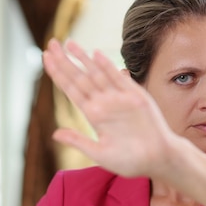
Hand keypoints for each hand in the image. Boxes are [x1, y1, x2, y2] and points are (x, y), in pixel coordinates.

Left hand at [42, 38, 176, 177]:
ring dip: (83, 59)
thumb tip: (55, 134)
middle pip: (80, 78)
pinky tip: (95, 55)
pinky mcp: (136, 97)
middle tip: (50, 44)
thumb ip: (79, 142)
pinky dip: (108, 67)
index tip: (46, 59)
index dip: (58, 74)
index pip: (71, 90)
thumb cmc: (131, 161)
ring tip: (68, 44)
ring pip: (96, 74)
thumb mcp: (100, 154)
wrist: (159, 161)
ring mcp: (119, 99)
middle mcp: (104, 103)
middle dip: (65, 61)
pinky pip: (119, 79)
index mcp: (94, 116)